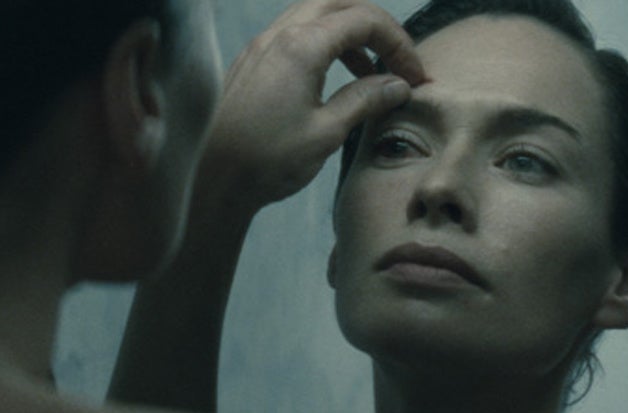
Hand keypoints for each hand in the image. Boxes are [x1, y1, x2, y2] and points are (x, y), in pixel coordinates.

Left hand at [198, 0, 424, 217]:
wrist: (212, 180)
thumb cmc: (265, 161)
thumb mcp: (326, 133)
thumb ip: (365, 100)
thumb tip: (397, 86)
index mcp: (301, 47)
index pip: (364, 20)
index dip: (398, 44)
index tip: (415, 76)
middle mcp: (278, 35)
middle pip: (340, 3)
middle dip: (375, 27)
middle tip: (397, 60)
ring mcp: (260, 46)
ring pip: (315, 15)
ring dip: (349, 34)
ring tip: (371, 72)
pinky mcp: (251, 62)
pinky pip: (294, 34)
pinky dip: (323, 44)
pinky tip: (334, 77)